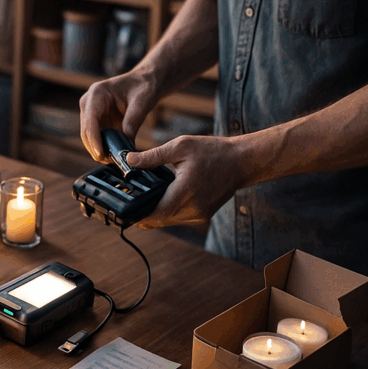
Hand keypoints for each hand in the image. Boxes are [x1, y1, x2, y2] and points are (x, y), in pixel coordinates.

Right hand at [79, 70, 158, 161]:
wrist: (143, 83)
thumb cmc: (143, 86)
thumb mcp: (142, 101)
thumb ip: (133, 120)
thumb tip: (126, 143)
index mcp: (97, 93)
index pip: (91, 120)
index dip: (94, 140)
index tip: (101, 154)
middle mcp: (89, 103)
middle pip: (86, 132)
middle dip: (96, 148)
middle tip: (111, 162)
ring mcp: (91, 113)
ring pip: (89, 138)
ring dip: (99, 150)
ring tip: (115, 160)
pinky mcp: (97, 121)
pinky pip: (97, 138)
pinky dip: (104, 147)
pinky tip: (114, 155)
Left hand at [127, 135, 248, 228]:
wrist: (242, 162)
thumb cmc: (212, 151)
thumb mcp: (180, 146)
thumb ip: (153, 156)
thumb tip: (129, 160)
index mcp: (187, 190)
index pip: (158, 212)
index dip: (140, 214)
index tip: (125, 210)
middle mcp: (194, 208)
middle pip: (160, 220)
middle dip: (143, 215)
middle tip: (127, 206)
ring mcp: (199, 214)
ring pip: (169, 222)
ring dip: (154, 215)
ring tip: (141, 202)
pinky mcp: (203, 215)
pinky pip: (178, 219)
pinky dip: (167, 213)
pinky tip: (160, 201)